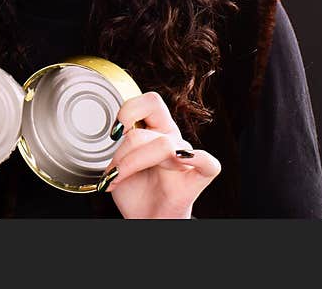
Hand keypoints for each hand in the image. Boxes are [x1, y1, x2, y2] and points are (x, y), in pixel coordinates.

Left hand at [101, 91, 220, 218]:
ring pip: (163, 144)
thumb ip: (119, 146)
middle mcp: (171, 138)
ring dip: (131, 163)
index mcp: (154, 130)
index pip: (150, 102)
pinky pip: (208, 162)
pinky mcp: (199, 177)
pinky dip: (196, 159)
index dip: (130, 109)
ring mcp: (185, 156)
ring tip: (116, 181)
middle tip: (113, 169)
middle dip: (126, 145)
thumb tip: (116, 135)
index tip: (115, 132)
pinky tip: (178, 164)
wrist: (145, 219)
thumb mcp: (116, 164)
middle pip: (154, 119)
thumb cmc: (133, 191)